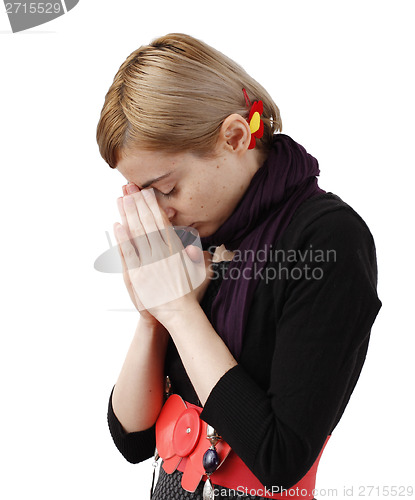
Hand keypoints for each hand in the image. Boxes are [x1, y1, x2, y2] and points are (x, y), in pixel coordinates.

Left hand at [113, 184, 206, 323]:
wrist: (180, 313)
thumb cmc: (191, 293)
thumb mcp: (202, 271)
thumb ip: (197, 254)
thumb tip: (194, 242)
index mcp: (176, 249)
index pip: (162, 222)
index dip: (153, 206)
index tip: (147, 193)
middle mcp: (162, 253)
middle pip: (148, 223)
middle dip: (139, 204)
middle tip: (130, 188)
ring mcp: (150, 263)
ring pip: (138, 234)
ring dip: (129, 215)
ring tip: (122, 199)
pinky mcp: (139, 275)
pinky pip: (129, 253)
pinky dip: (123, 239)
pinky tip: (118, 225)